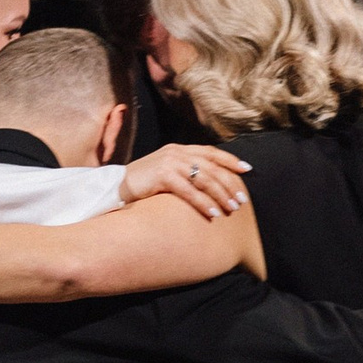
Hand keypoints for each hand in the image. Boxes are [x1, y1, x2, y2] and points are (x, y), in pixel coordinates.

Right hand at [120, 142, 250, 220]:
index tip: (247, 169)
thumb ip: (185, 172)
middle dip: (229, 183)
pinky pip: (189, 192)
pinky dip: (203, 204)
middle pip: (211, 166)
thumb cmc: (143, 184)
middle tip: (242, 199)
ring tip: (231, 209)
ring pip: (204, 179)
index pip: (210, 151)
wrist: (115, 187)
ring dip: (220, 195)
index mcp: (178, 149)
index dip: (230, 160)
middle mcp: (176, 152)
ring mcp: (169, 162)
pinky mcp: (162, 176)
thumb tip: (210, 185)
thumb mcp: (166, 172)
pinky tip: (212, 214)